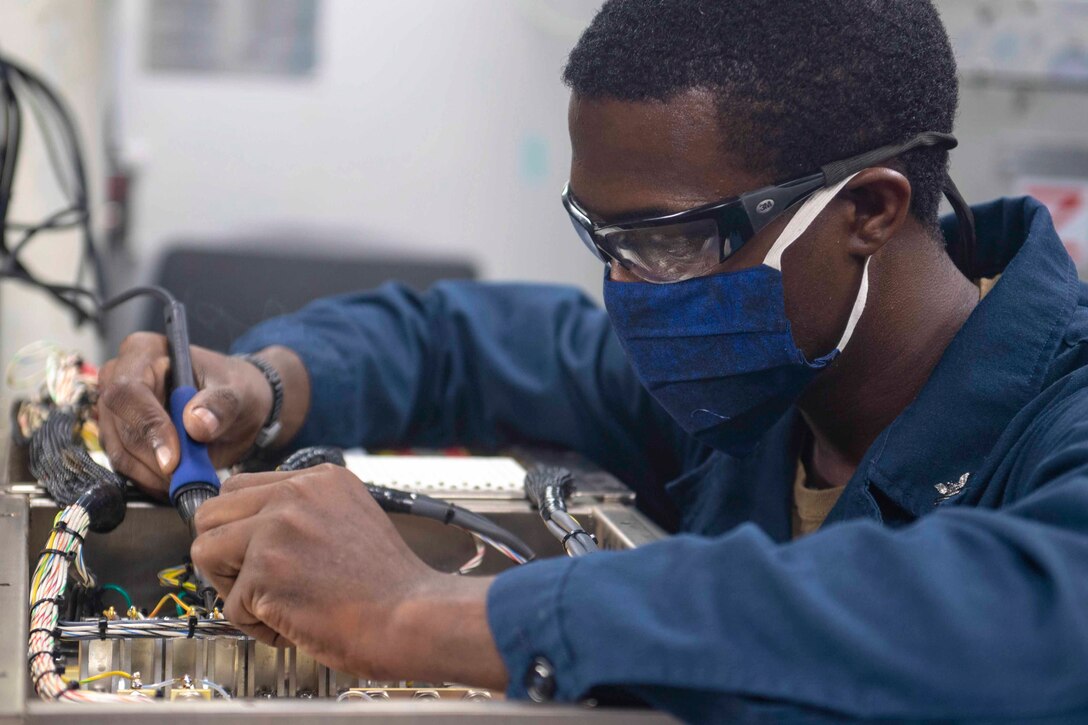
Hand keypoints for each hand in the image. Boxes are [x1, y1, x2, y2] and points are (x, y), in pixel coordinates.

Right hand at [97, 333, 307, 496]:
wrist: (238, 408)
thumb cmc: (236, 389)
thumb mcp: (239, 393)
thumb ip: (220, 405)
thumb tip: (196, 424)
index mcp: (144, 352)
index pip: (130, 392)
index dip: (148, 427)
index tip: (172, 459)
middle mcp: (119, 378)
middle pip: (118, 426)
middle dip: (153, 459)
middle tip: (187, 477)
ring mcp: (116, 412)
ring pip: (119, 452)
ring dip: (153, 475)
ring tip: (190, 477)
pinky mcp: (120, 439)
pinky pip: (126, 468)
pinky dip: (152, 481)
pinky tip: (179, 481)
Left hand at [190, 464, 507, 687]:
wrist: (412, 618)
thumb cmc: (389, 586)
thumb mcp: (351, 521)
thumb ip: (305, 513)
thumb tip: (252, 526)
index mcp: (321, 479)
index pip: (241, 487)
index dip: (240, 528)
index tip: (256, 555)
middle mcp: (297, 492)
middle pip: (212, 513)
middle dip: (224, 554)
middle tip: (259, 583)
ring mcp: (279, 527)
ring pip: (205, 552)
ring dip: (232, 587)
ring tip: (274, 603)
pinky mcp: (266, 569)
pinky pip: (230, 605)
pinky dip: (257, 626)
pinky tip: (296, 623)